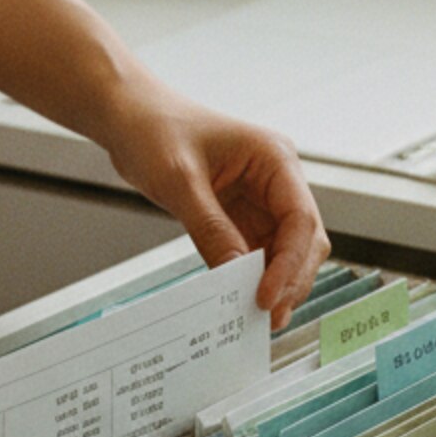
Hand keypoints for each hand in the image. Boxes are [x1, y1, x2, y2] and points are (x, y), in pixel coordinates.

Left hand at [96, 86, 331, 328]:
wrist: (130, 119)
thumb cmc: (155, 131)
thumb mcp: (179, 182)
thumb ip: (210, 229)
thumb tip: (236, 276)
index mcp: (274, 158)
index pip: (300, 218)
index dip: (290, 262)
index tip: (267, 296)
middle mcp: (277, 179)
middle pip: (304, 239)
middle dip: (291, 279)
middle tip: (268, 317)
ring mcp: (262, 199)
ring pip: (288, 252)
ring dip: (277, 282)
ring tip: (256, 317)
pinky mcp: (243, 216)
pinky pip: (259, 253)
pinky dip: (254, 277)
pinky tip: (240, 300)